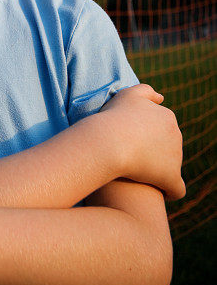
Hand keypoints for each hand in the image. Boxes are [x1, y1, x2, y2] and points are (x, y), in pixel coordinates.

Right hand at [100, 84, 184, 199]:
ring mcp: (176, 157)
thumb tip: (162, 98)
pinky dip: (169, 191)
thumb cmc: (114, 118)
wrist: (109, 141)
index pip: (162, 127)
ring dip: (158, 170)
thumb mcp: (128, 95)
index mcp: (167, 117)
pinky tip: (158, 192)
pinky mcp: (171, 177)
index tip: (129, 141)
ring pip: (171, 166)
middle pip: (168, 146)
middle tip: (130, 156)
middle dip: (154, 152)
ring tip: (137, 174)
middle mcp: (176, 135)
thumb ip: (146, 91)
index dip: (146, 135)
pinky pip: (176, 189)